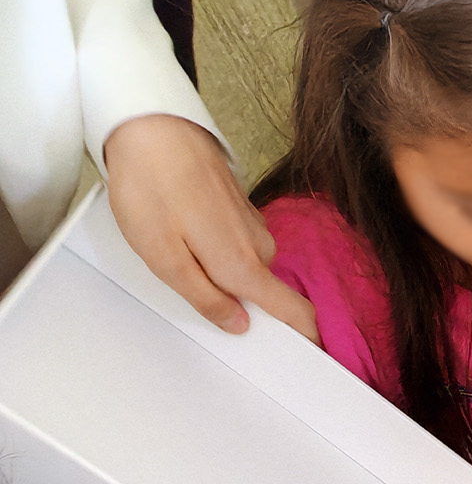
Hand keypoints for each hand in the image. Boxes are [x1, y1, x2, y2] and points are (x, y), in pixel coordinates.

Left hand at [103, 115, 315, 338]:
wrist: (151, 125)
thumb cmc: (152, 188)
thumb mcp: (164, 257)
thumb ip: (205, 298)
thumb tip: (238, 324)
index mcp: (244, 268)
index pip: (296, 313)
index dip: (306, 339)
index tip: (308, 358)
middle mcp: (259, 248)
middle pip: (265, 294)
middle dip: (242, 302)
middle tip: (198, 295)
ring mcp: (253, 225)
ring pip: (249, 267)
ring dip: (225, 271)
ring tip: (181, 252)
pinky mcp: (241, 208)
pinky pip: (239, 243)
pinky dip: (220, 248)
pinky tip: (186, 229)